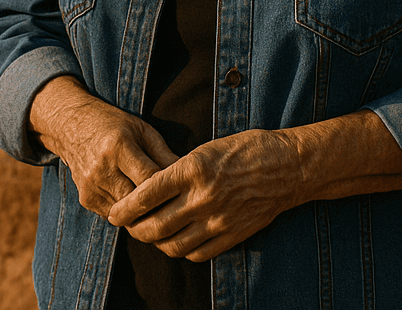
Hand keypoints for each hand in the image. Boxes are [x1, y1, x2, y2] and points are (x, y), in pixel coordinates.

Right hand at [29, 76, 179, 218]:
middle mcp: (102, 169)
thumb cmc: (113, 125)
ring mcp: (91, 187)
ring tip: (166, 214)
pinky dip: (129, 215)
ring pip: (128, 215)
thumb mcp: (142, 130)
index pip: (150, 180)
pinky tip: (142, 209)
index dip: (170, 190)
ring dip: (146, 216)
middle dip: (160, 208)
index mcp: (118, 147)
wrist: (71, 125)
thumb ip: (164, 154)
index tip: (186, 195)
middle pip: (139, 203)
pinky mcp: (86, 199)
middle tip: (181, 212)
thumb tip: (189, 178)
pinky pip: (115, 216)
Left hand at [106, 129, 302, 261]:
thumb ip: (178, 170)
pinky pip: (196, 253)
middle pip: (154, 226)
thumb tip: (151, 188)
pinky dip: (181, 250)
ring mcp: (218, 220)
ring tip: (149, 234)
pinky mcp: (231, 235)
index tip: (114, 212)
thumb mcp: (206, 148)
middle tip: (127, 226)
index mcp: (192, 170)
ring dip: (155, 243)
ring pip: (173, 245)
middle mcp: (202, 198)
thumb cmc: (245, 149)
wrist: (287, 167)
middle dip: (134, 230)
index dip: (124, 208)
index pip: (146, 195)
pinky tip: (177, 240)